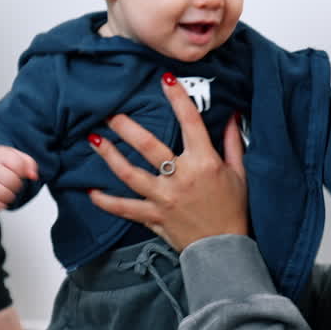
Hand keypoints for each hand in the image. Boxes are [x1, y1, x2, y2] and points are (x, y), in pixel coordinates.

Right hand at [0, 146, 38, 210]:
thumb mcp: (14, 156)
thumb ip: (28, 163)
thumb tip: (33, 176)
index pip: (18, 164)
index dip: (23, 171)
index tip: (20, 173)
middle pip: (11, 180)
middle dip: (18, 185)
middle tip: (14, 183)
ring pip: (3, 194)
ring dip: (11, 196)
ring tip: (8, 191)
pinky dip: (1, 204)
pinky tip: (1, 198)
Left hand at [87, 72, 248, 250]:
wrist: (225, 249)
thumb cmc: (234, 210)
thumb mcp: (240, 173)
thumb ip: (233, 142)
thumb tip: (232, 115)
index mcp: (204, 163)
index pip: (190, 122)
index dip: (178, 98)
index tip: (165, 79)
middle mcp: (181, 178)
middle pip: (148, 146)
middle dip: (127, 126)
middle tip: (111, 112)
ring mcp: (164, 198)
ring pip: (130, 174)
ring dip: (109, 156)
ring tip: (94, 139)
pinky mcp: (153, 217)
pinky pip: (124, 208)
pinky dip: (106, 201)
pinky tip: (91, 191)